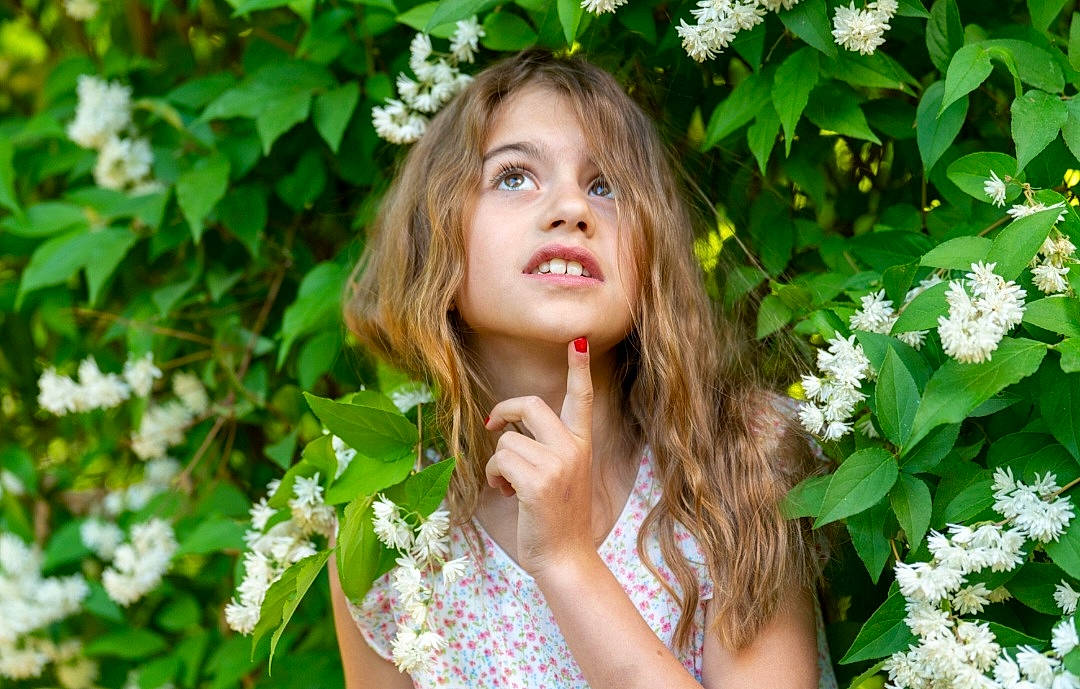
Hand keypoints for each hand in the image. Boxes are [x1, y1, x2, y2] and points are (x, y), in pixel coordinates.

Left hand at [483, 337, 593, 576]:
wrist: (566, 557)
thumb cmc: (557, 518)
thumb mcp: (562, 476)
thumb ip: (547, 448)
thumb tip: (507, 427)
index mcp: (581, 445)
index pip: (581, 399)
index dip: (579, 368)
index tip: (579, 340)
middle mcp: (572, 448)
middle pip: (529, 404)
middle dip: (503, 410)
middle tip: (492, 423)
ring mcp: (557, 464)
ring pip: (506, 439)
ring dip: (497, 463)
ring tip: (510, 485)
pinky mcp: (537, 481)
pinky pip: (498, 460)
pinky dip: (494, 477)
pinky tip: (507, 494)